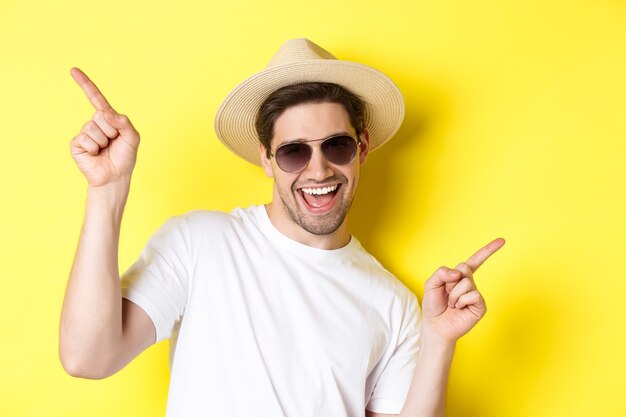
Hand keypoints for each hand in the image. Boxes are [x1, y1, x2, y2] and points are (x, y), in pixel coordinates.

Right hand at [69, 67, 139, 187]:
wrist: (115, 177)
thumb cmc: (124, 158)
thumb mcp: (132, 138)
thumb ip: (124, 122)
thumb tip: (107, 113)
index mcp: (108, 119)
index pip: (96, 98)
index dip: (86, 84)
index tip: (73, 70)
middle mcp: (95, 123)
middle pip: (100, 115)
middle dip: (111, 130)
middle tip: (113, 143)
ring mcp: (84, 133)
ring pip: (93, 128)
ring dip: (103, 141)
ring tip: (105, 150)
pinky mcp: (76, 144)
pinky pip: (86, 139)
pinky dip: (94, 148)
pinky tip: (95, 155)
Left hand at [421, 238, 504, 344]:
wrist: (436, 326)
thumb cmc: (434, 305)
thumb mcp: (431, 284)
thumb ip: (441, 272)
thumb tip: (458, 272)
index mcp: (459, 276)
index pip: (475, 260)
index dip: (488, 250)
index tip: (502, 240)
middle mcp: (470, 284)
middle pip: (464, 268)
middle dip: (451, 280)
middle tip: (447, 293)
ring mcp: (476, 294)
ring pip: (466, 283)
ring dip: (454, 294)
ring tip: (452, 304)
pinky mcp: (480, 306)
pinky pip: (473, 295)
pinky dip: (462, 301)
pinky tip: (460, 308)